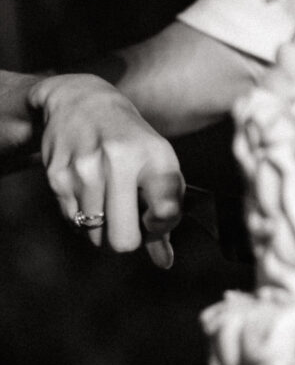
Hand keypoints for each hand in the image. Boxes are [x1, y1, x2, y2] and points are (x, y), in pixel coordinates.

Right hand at [28, 74, 184, 267]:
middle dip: (128, 239)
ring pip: (95, 236)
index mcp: (153, 158)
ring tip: (107, 197)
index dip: (161, 227)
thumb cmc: (131, 141)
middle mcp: (119, 162)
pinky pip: (73, 223)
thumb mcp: (157, 165)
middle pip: (123, 241)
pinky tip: (88, 191)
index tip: (154, 217)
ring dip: (103, 227)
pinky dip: (82, 217)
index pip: (165, 213)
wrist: (83, 102)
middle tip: (128, 218)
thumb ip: (166, 213)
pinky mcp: (57, 177)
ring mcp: (84, 170)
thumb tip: (164, 262)